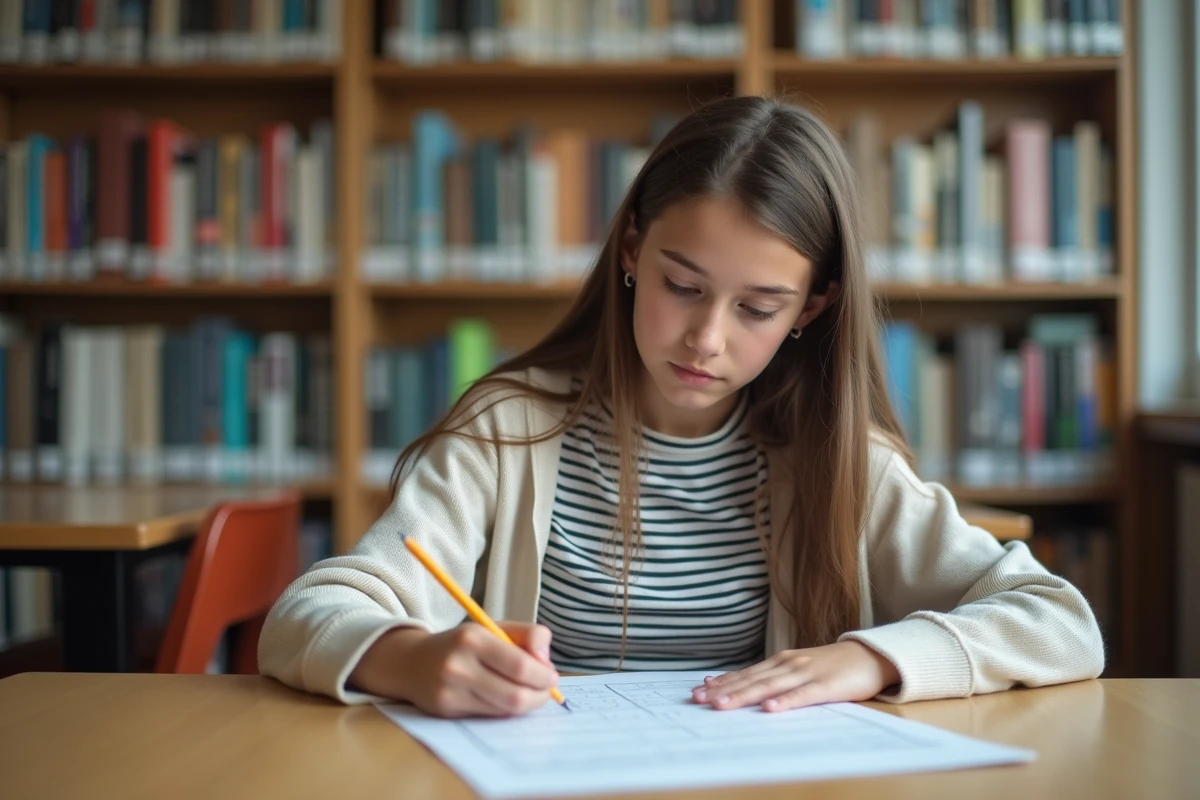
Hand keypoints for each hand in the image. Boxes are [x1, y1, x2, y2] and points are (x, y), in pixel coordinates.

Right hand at [349, 622, 559, 717]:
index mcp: (473, 638)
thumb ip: (528, 635)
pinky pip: (488, 716)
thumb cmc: (462, 644)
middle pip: (514, 695)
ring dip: (525, 705)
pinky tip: (506, 700)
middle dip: (539, 696)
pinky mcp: (446, 711)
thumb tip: (547, 663)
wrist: (411, 662)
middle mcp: (458, 666)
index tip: (552, 677)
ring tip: (530, 694)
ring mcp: (450, 692)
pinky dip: (505, 710)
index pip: (520, 666)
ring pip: (503, 710)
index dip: (543, 676)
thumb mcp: (493, 628)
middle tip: (546, 691)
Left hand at [690, 641, 900, 711]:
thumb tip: (743, 687)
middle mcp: (789, 664)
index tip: (697, 691)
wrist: (869, 656)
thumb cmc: (831, 667)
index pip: (746, 673)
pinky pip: (803, 696)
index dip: (722, 683)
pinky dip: (785, 702)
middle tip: (698, 700)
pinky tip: (770, 709)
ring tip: (722, 705)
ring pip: (770, 686)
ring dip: (744, 696)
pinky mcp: (826, 686)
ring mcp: (807, 673)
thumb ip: (774, 678)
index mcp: (781, 662)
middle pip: (751, 680)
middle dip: (724, 691)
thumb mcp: (799, 669)